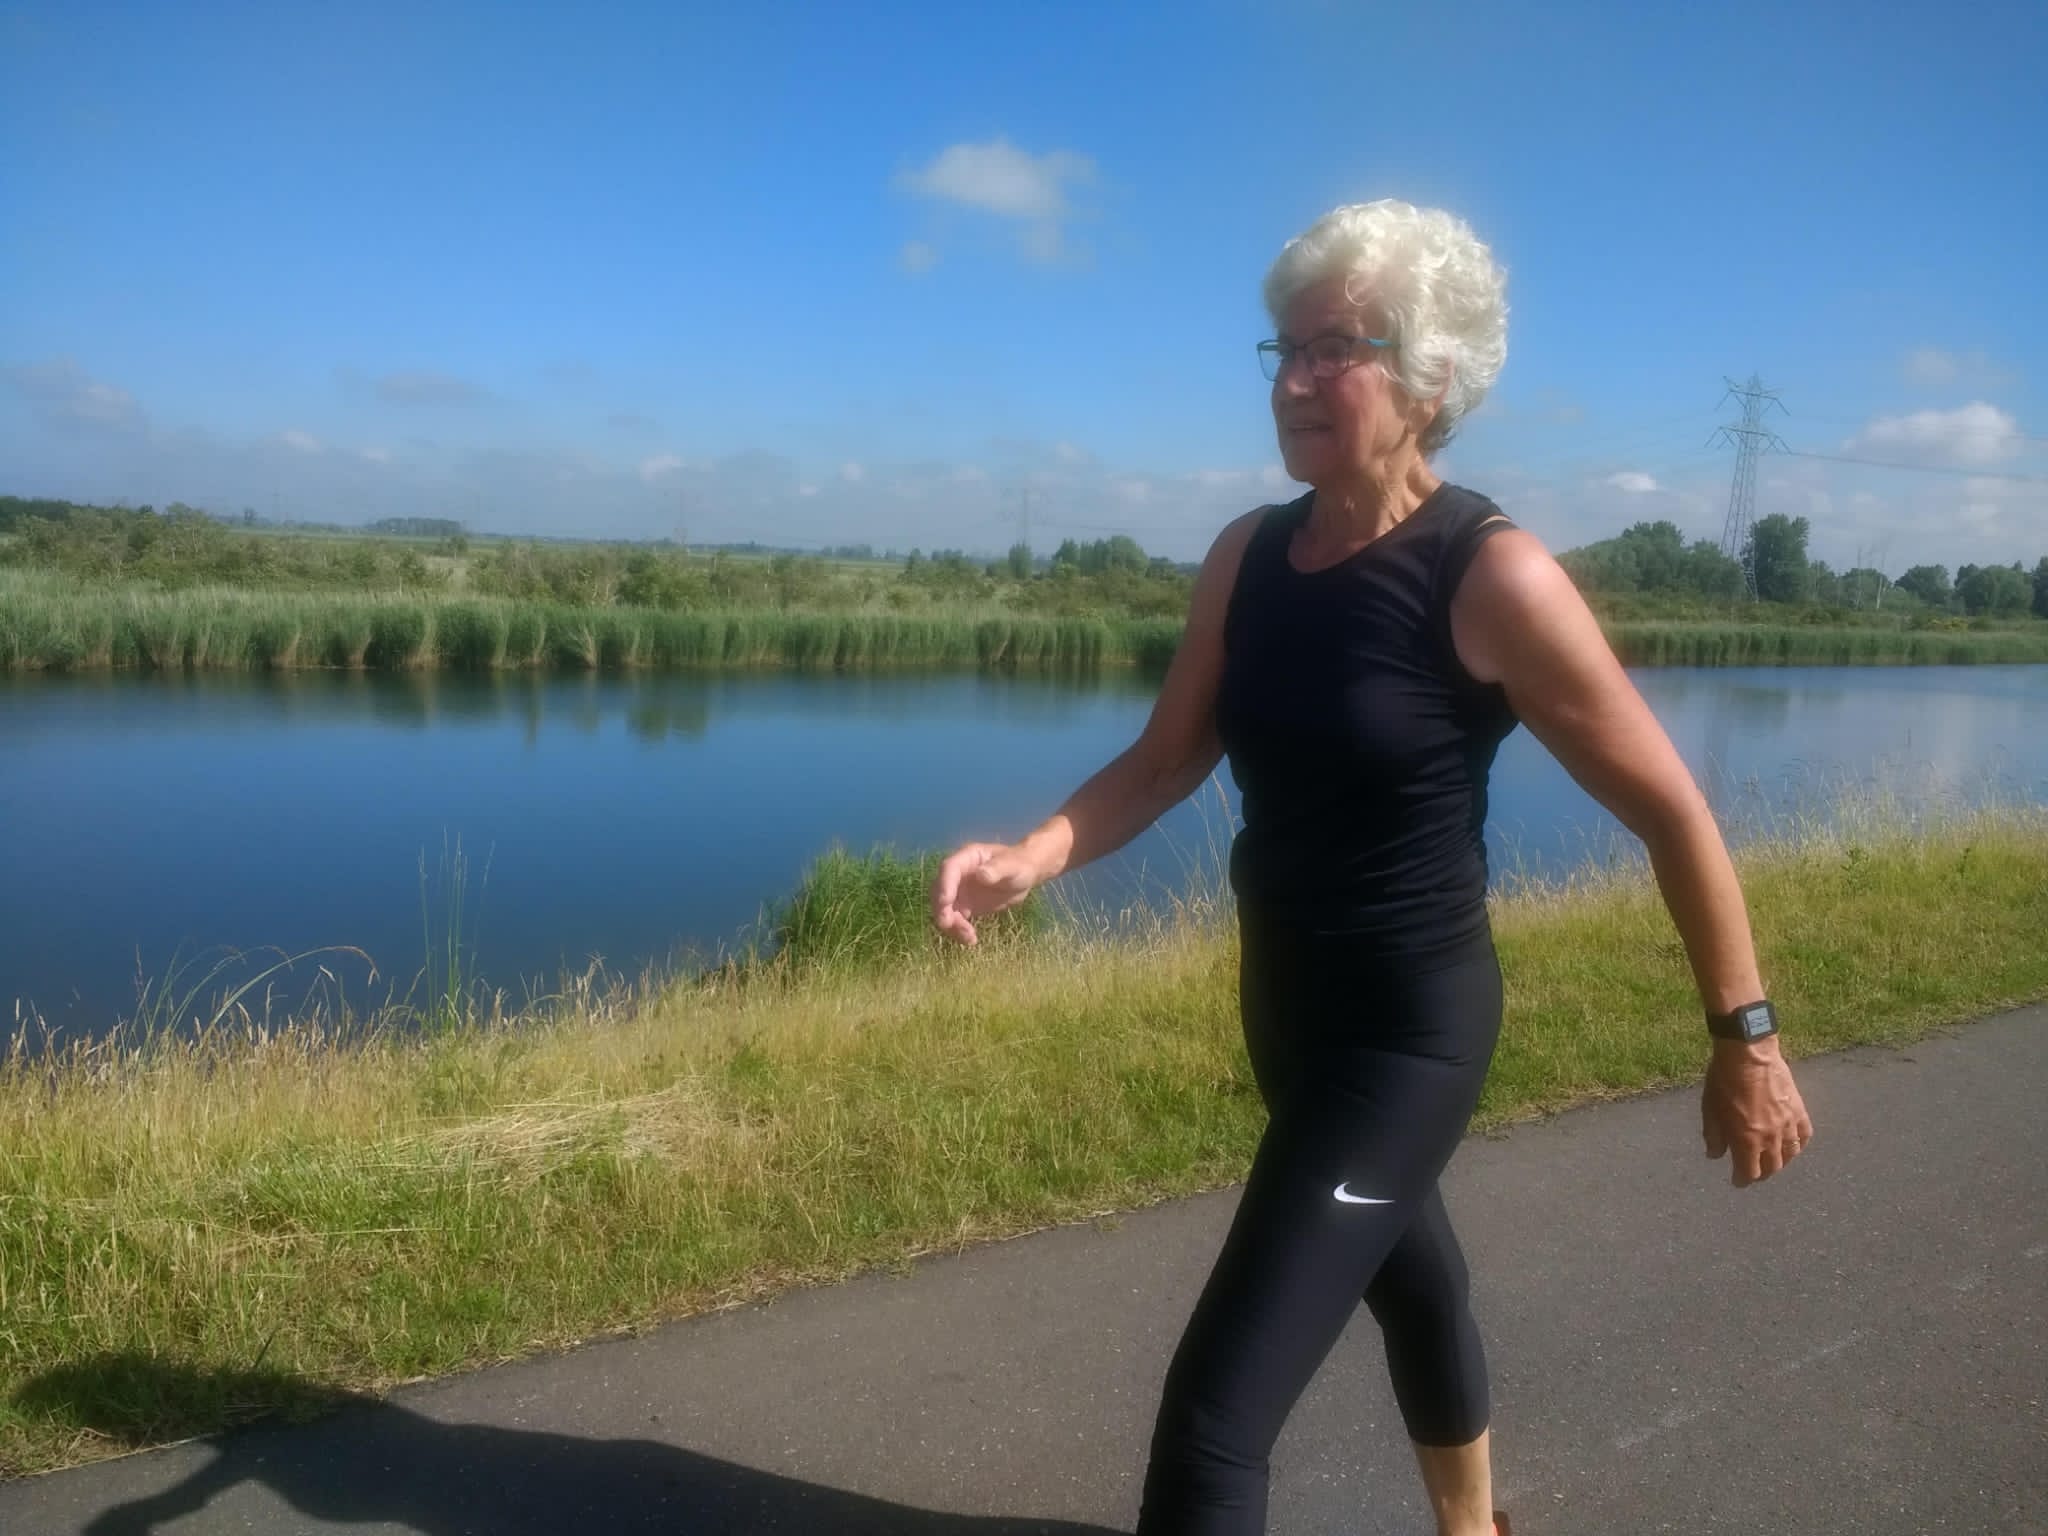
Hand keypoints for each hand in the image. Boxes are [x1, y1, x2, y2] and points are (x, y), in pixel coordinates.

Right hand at [930, 842, 1040, 946]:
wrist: (1024, 876)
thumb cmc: (1019, 865)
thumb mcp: (1012, 866)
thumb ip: (997, 869)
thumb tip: (981, 875)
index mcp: (966, 858)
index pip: (949, 869)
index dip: (944, 885)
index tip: (945, 902)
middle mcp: (957, 874)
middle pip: (939, 891)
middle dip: (942, 909)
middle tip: (950, 925)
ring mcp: (958, 890)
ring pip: (943, 909)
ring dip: (951, 924)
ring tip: (969, 937)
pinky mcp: (963, 905)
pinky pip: (954, 919)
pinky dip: (958, 930)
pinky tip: (971, 940)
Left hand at [1701, 1037, 1813, 1186]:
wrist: (1748, 1054)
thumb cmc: (1723, 1081)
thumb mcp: (1710, 1110)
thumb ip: (1714, 1136)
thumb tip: (1715, 1156)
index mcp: (1747, 1140)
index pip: (1749, 1172)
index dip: (1742, 1180)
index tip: (1738, 1181)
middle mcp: (1771, 1138)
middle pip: (1772, 1167)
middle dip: (1761, 1174)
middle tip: (1754, 1173)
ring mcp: (1788, 1125)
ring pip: (1790, 1155)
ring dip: (1781, 1162)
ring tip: (1773, 1162)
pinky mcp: (1800, 1111)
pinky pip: (1804, 1136)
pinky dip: (1799, 1145)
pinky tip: (1794, 1145)